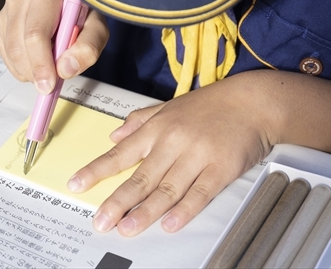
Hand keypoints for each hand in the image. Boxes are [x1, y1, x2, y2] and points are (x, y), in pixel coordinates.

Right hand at [0, 0, 108, 93]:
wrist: (65, 4)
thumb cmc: (80, 15)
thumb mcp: (96, 29)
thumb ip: (88, 48)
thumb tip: (65, 69)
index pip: (35, 35)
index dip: (41, 64)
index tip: (48, 85)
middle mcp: (20, 0)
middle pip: (19, 48)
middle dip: (35, 72)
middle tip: (51, 83)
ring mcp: (6, 13)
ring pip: (10, 55)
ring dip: (28, 71)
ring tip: (48, 66)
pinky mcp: (1, 26)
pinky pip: (6, 56)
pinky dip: (21, 68)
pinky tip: (37, 61)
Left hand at [67, 71, 275, 236]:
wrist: (253, 102)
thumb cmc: (211, 105)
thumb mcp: (170, 106)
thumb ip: (140, 120)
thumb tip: (114, 136)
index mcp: (157, 128)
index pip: (121, 154)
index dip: (97, 170)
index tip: (77, 184)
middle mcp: (173, 142)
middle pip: (140, 177)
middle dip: (117, 201)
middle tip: (101, 220)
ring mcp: (197, 156)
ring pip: (167, 189)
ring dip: (145, 211)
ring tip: (127, 228)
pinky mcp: (221, 168)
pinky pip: (200, 193)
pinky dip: (184, 210)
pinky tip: (169, 224)